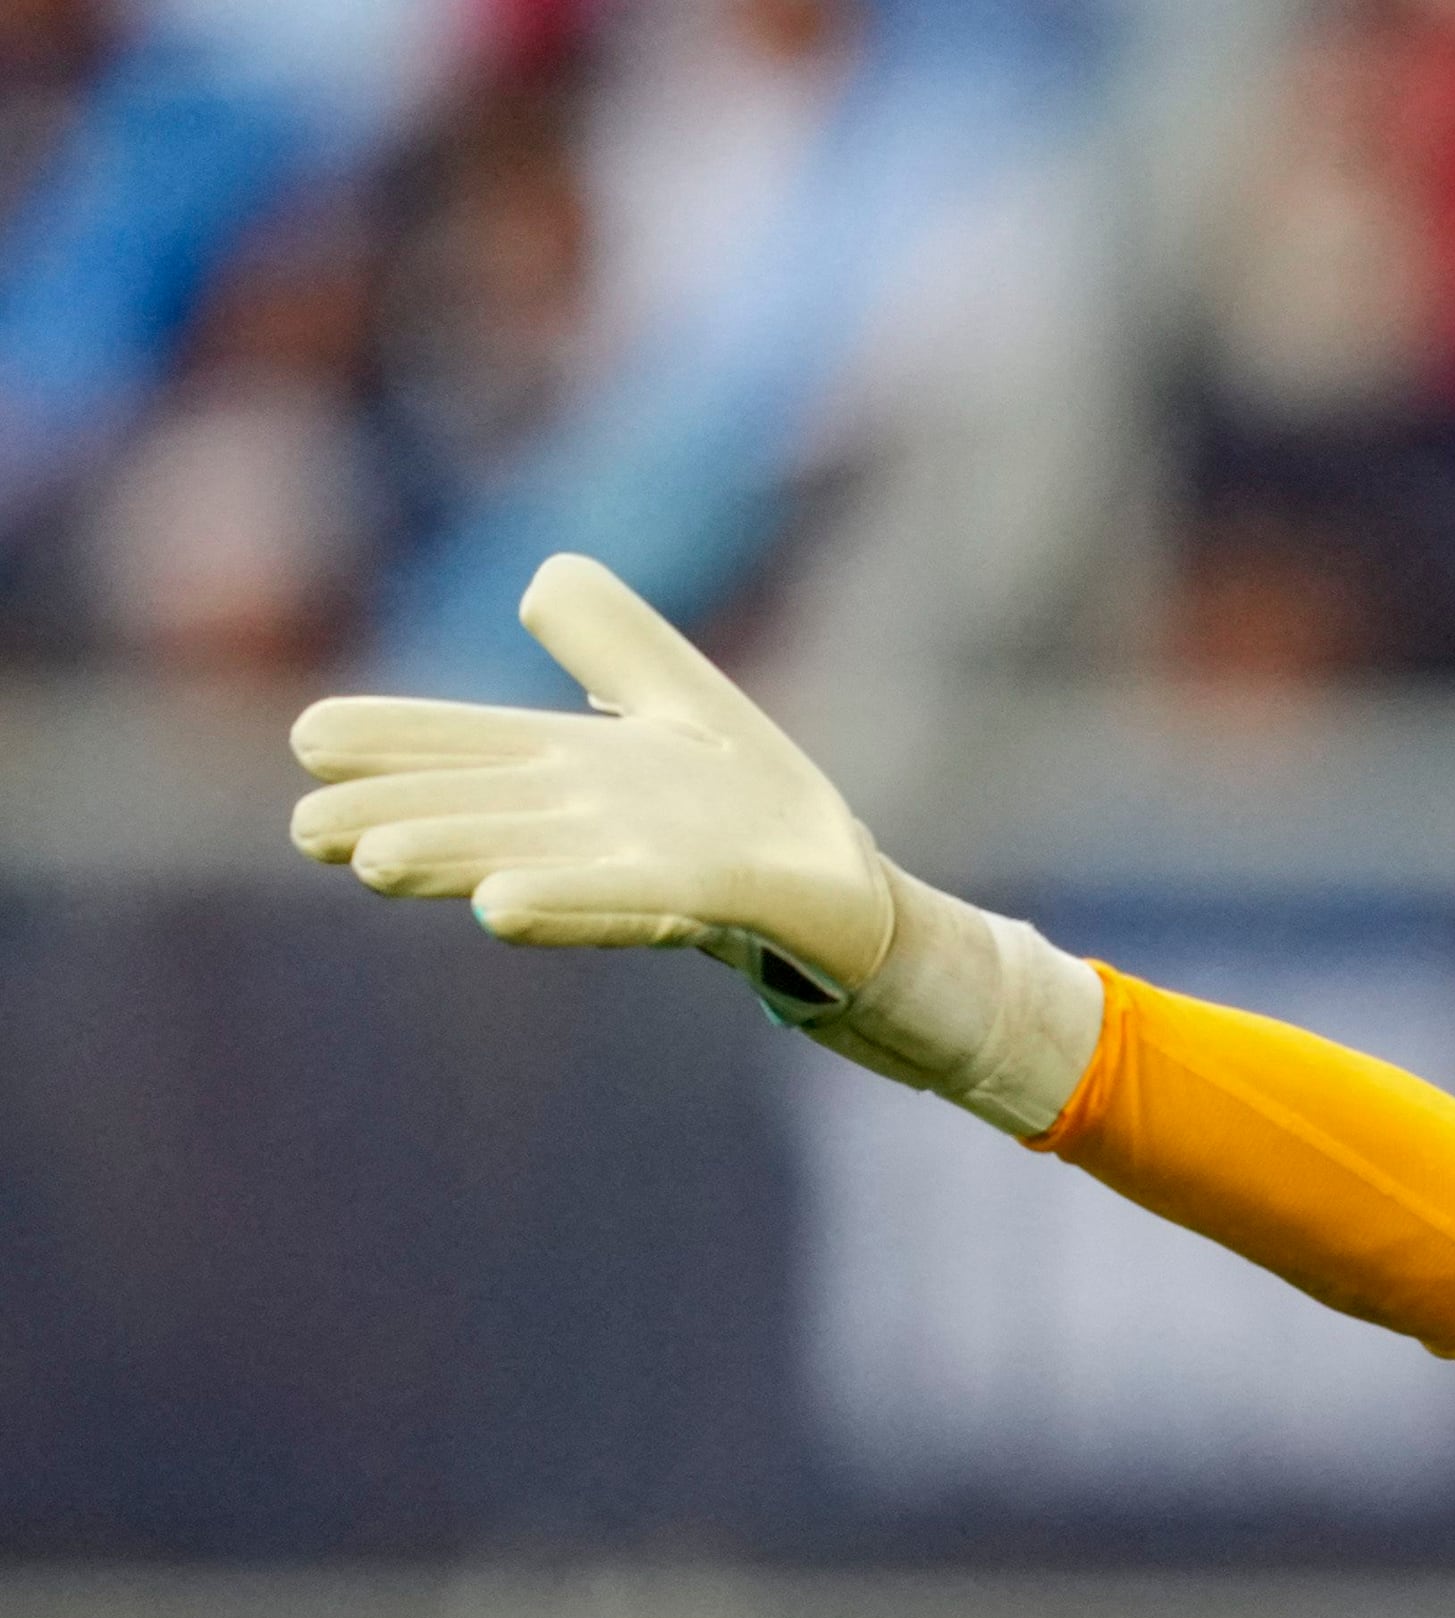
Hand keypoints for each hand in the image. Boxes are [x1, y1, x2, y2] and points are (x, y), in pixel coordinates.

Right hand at [288, 554, 899, 1000]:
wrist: (852, 899)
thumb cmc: (749, 808)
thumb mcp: (677, 699)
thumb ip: (610, 637)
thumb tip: (540, 577)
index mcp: (574, 774)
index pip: (471, 749)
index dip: (396, 743)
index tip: (310, 740)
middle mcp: (595, 827)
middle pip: (482, 816)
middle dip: (400, 819)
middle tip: (310, 830)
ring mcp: (651, 869)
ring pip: (535, 861)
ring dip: (459, 861)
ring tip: (380, 864)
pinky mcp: (721, 901)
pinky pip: (634, 898)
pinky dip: (567, 900)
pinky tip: (499, 910)